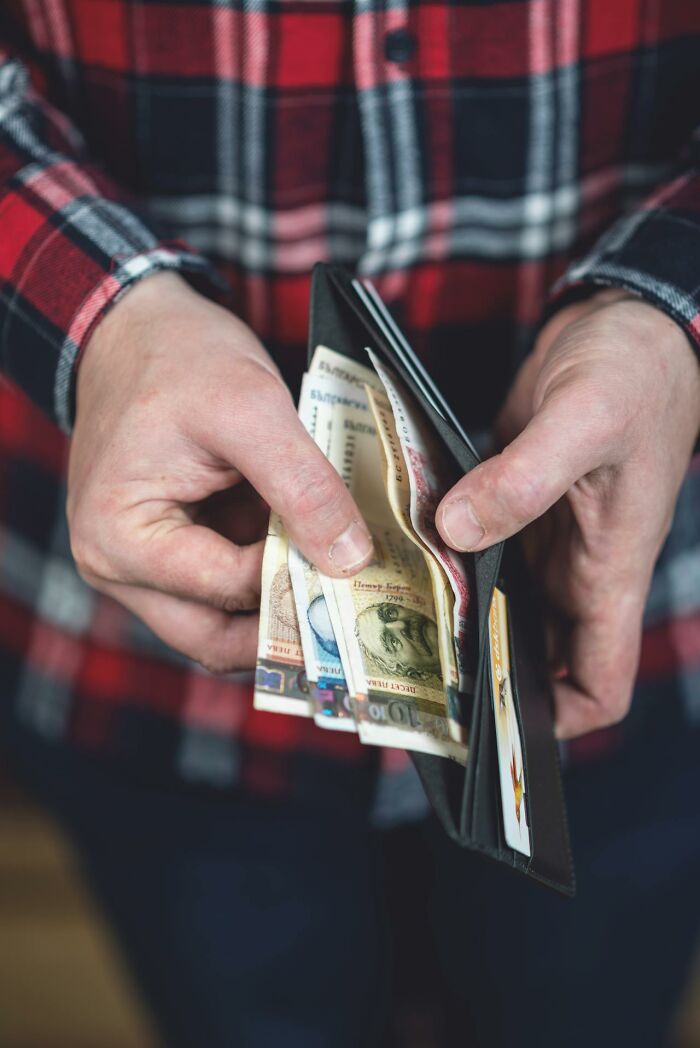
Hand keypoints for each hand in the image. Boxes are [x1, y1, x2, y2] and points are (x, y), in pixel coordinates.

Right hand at [68, 272, 372, 672]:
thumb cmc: (177, 358)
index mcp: (120, 539)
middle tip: (361, 612)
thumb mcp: (250, 407)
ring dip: (282, 605)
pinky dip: (271, 576)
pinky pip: (226, 589)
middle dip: (289, 627)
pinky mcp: (172, 554)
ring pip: (224, 623)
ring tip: (345, 580)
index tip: (364, 570)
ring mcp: (143, 568)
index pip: (227, 591)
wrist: (137, 329)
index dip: (298, 582)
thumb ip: (303, 486)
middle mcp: (118, 570)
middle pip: (215, 639)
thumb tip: (352, 560)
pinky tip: (317, 552)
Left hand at [436, 291, 699, 737]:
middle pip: (534, 655)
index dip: (560, 720)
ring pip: (500, 603)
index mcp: (610, 571)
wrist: (629, 323)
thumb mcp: (583, 422)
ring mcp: (543, 535)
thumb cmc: (634, 372)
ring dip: (457, 616)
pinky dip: (445, 559)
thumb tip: (455, 532)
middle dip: (483, 675)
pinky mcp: (511, 501)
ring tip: (389, 624)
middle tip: (409, 681)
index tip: (496, 729)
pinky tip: (396, 555)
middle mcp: (575, 567)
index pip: (601, 683)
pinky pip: (477, 548)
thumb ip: (523, 481)